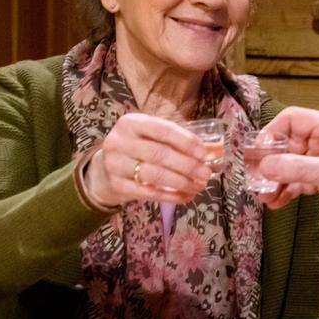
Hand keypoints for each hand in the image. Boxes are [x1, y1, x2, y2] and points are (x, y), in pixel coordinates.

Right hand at [84, 113, 212, 207]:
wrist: (105, 168)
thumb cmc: (138, 148)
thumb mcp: (151, 136)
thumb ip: (177, 140)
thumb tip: (212, 151)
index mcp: (131, 122)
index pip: (163, 130)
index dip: (186, 141)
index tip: (204, 153)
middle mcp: (118, 141)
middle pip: (159, 154)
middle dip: (187, 165)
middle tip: (205, 173)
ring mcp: (115, 164)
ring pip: (154, 175)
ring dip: (181, 182)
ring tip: (199, 186)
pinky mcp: (117, 185)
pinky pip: (148, 192)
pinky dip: (171, 196)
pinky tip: (186, 196)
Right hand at [255, 107, 318, 234]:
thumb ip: (297, 168)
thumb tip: (264, 165)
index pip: (292, 119)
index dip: (272, 132)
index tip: (259, 152)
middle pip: (288, 143)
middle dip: (271, 162)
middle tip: (255, 179)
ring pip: (292, 164)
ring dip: (277, 179)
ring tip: (264, 196)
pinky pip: (300, 180)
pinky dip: (288, 189)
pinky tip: (277, 202)